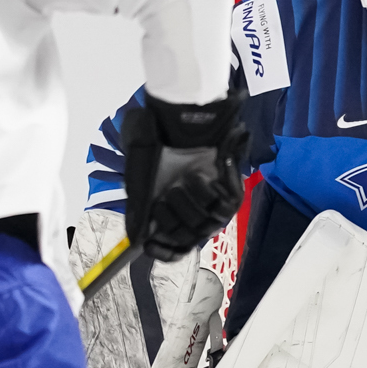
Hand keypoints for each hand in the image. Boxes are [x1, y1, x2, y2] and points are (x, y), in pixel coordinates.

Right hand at [123, 91, 248, 262]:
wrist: (179, 117)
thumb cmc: (157, 141)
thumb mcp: (138, 177)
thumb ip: (138, 210)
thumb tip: (136, 240)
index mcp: (169, 208)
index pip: (173, 246)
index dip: (164, 250)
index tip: (151, 247)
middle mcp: (192, 207)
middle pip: (188, 240)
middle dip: (172, 222)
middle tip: (164, 198)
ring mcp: (212, 200)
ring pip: (207, 226)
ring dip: (190, 205)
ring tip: (182, 182)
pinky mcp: (230, 188)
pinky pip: (224, 206)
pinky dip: (207, 191)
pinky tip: (196, 176)